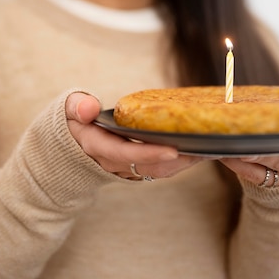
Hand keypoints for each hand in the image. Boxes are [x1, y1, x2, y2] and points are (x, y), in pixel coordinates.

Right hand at [65, 91, 202, 179]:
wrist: (70, 141)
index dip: (149, 154)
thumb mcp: (68, 109)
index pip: (126, 154)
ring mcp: (126, 168)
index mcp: (97, 147)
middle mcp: (114, 162)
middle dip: (178, 161)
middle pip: (149, 167)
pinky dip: (180, 162)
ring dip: (184, 163)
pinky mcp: (136, 167)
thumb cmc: (74, 119)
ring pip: (159, 171)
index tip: (173, 150)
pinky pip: (161, 168)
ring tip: (210, 149)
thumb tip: (88, 108)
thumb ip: (77, 107)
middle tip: (205, 149)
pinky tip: (199, 149)